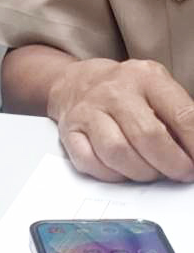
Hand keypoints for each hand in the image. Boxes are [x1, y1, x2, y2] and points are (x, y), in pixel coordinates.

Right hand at [49, 58, 193, 181]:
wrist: (75, 82)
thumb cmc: (126, 91)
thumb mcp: (159, 89)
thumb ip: (181, 116)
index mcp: (145, 78)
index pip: (183, 117)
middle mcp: (114, 92)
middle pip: (149, 138)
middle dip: (172, 165)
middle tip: (180, 172)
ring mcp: (88, 111)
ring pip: (118, 153)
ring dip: (142, 172)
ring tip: (151, 171)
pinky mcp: (69, 131)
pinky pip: (91, 163)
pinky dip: (111, 174)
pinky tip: (122, 169)